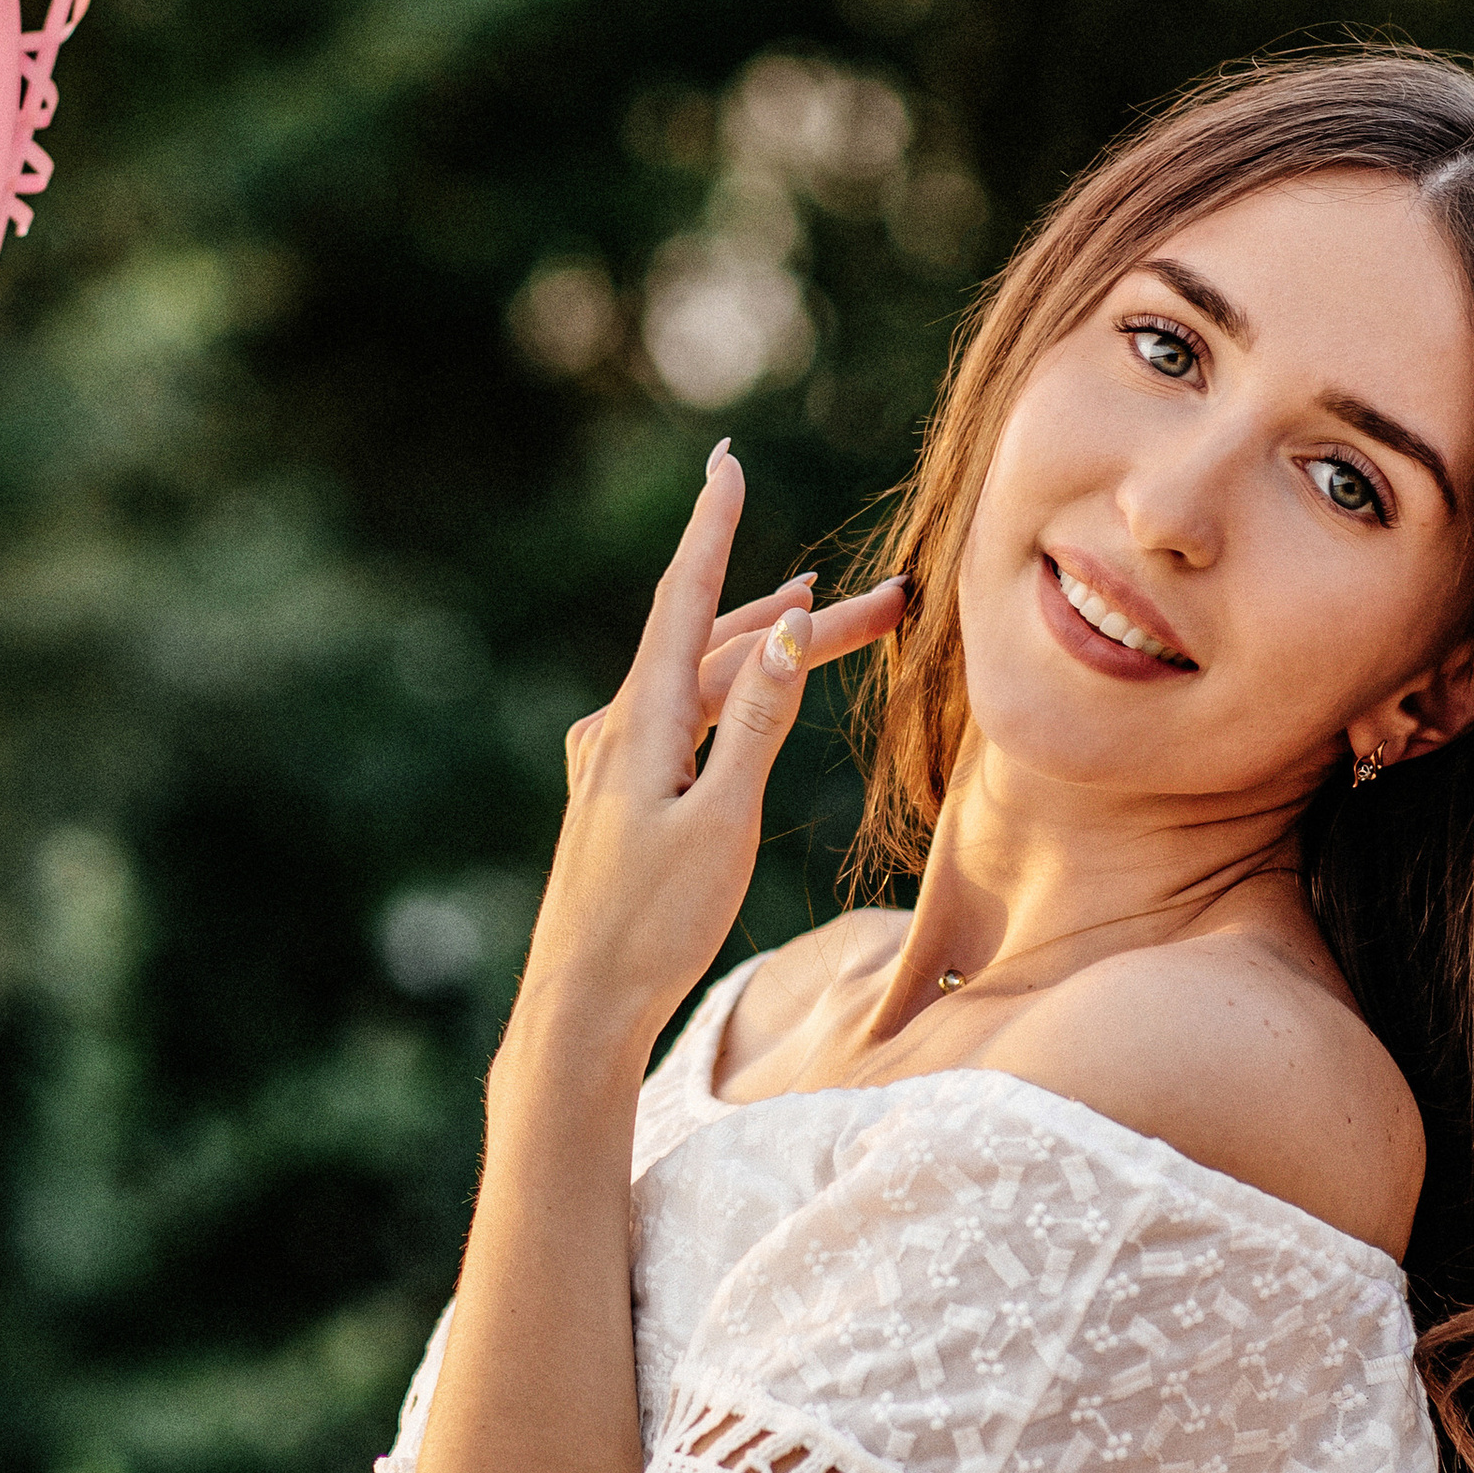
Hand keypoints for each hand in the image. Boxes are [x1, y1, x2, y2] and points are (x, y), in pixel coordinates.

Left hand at [521, 449, 903, 1063]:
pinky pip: (678, 719)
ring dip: (766, 657)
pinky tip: (748, 691)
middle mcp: (615, 728)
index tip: (726, 464)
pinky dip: (727, 695)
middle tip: (893, 605)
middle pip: (712, 647)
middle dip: (799, 621)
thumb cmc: (654, 926)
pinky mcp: (613, 794)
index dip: (712, 530)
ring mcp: (609, 760)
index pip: (682, 601)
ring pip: (698, 684)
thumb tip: (788, 628)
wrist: (580, 1008)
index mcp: (638, 723)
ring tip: (832, 624)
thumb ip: (756, 721)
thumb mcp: (722, 820)